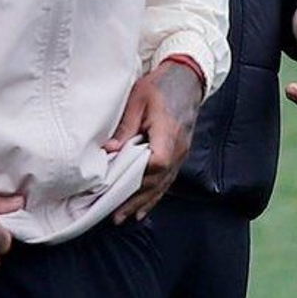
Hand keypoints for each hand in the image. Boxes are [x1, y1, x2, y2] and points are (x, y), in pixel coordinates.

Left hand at [106, 61, 203, 222]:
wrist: (185, 80)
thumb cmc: (159, 86)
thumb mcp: (138, 100)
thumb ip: (125, 126)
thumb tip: (110, 150)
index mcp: (168, 133)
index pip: (157, 161)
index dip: (139, 176)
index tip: (117, 186)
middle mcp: (178, 148)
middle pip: (158, 180)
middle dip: (135, 199)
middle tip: (115, 215)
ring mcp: (181, 154)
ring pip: (162, 184)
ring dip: (143, 202)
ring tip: (125, 217)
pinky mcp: (178, 155)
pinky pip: (167, 180)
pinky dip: (154, 195)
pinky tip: (144, 207)